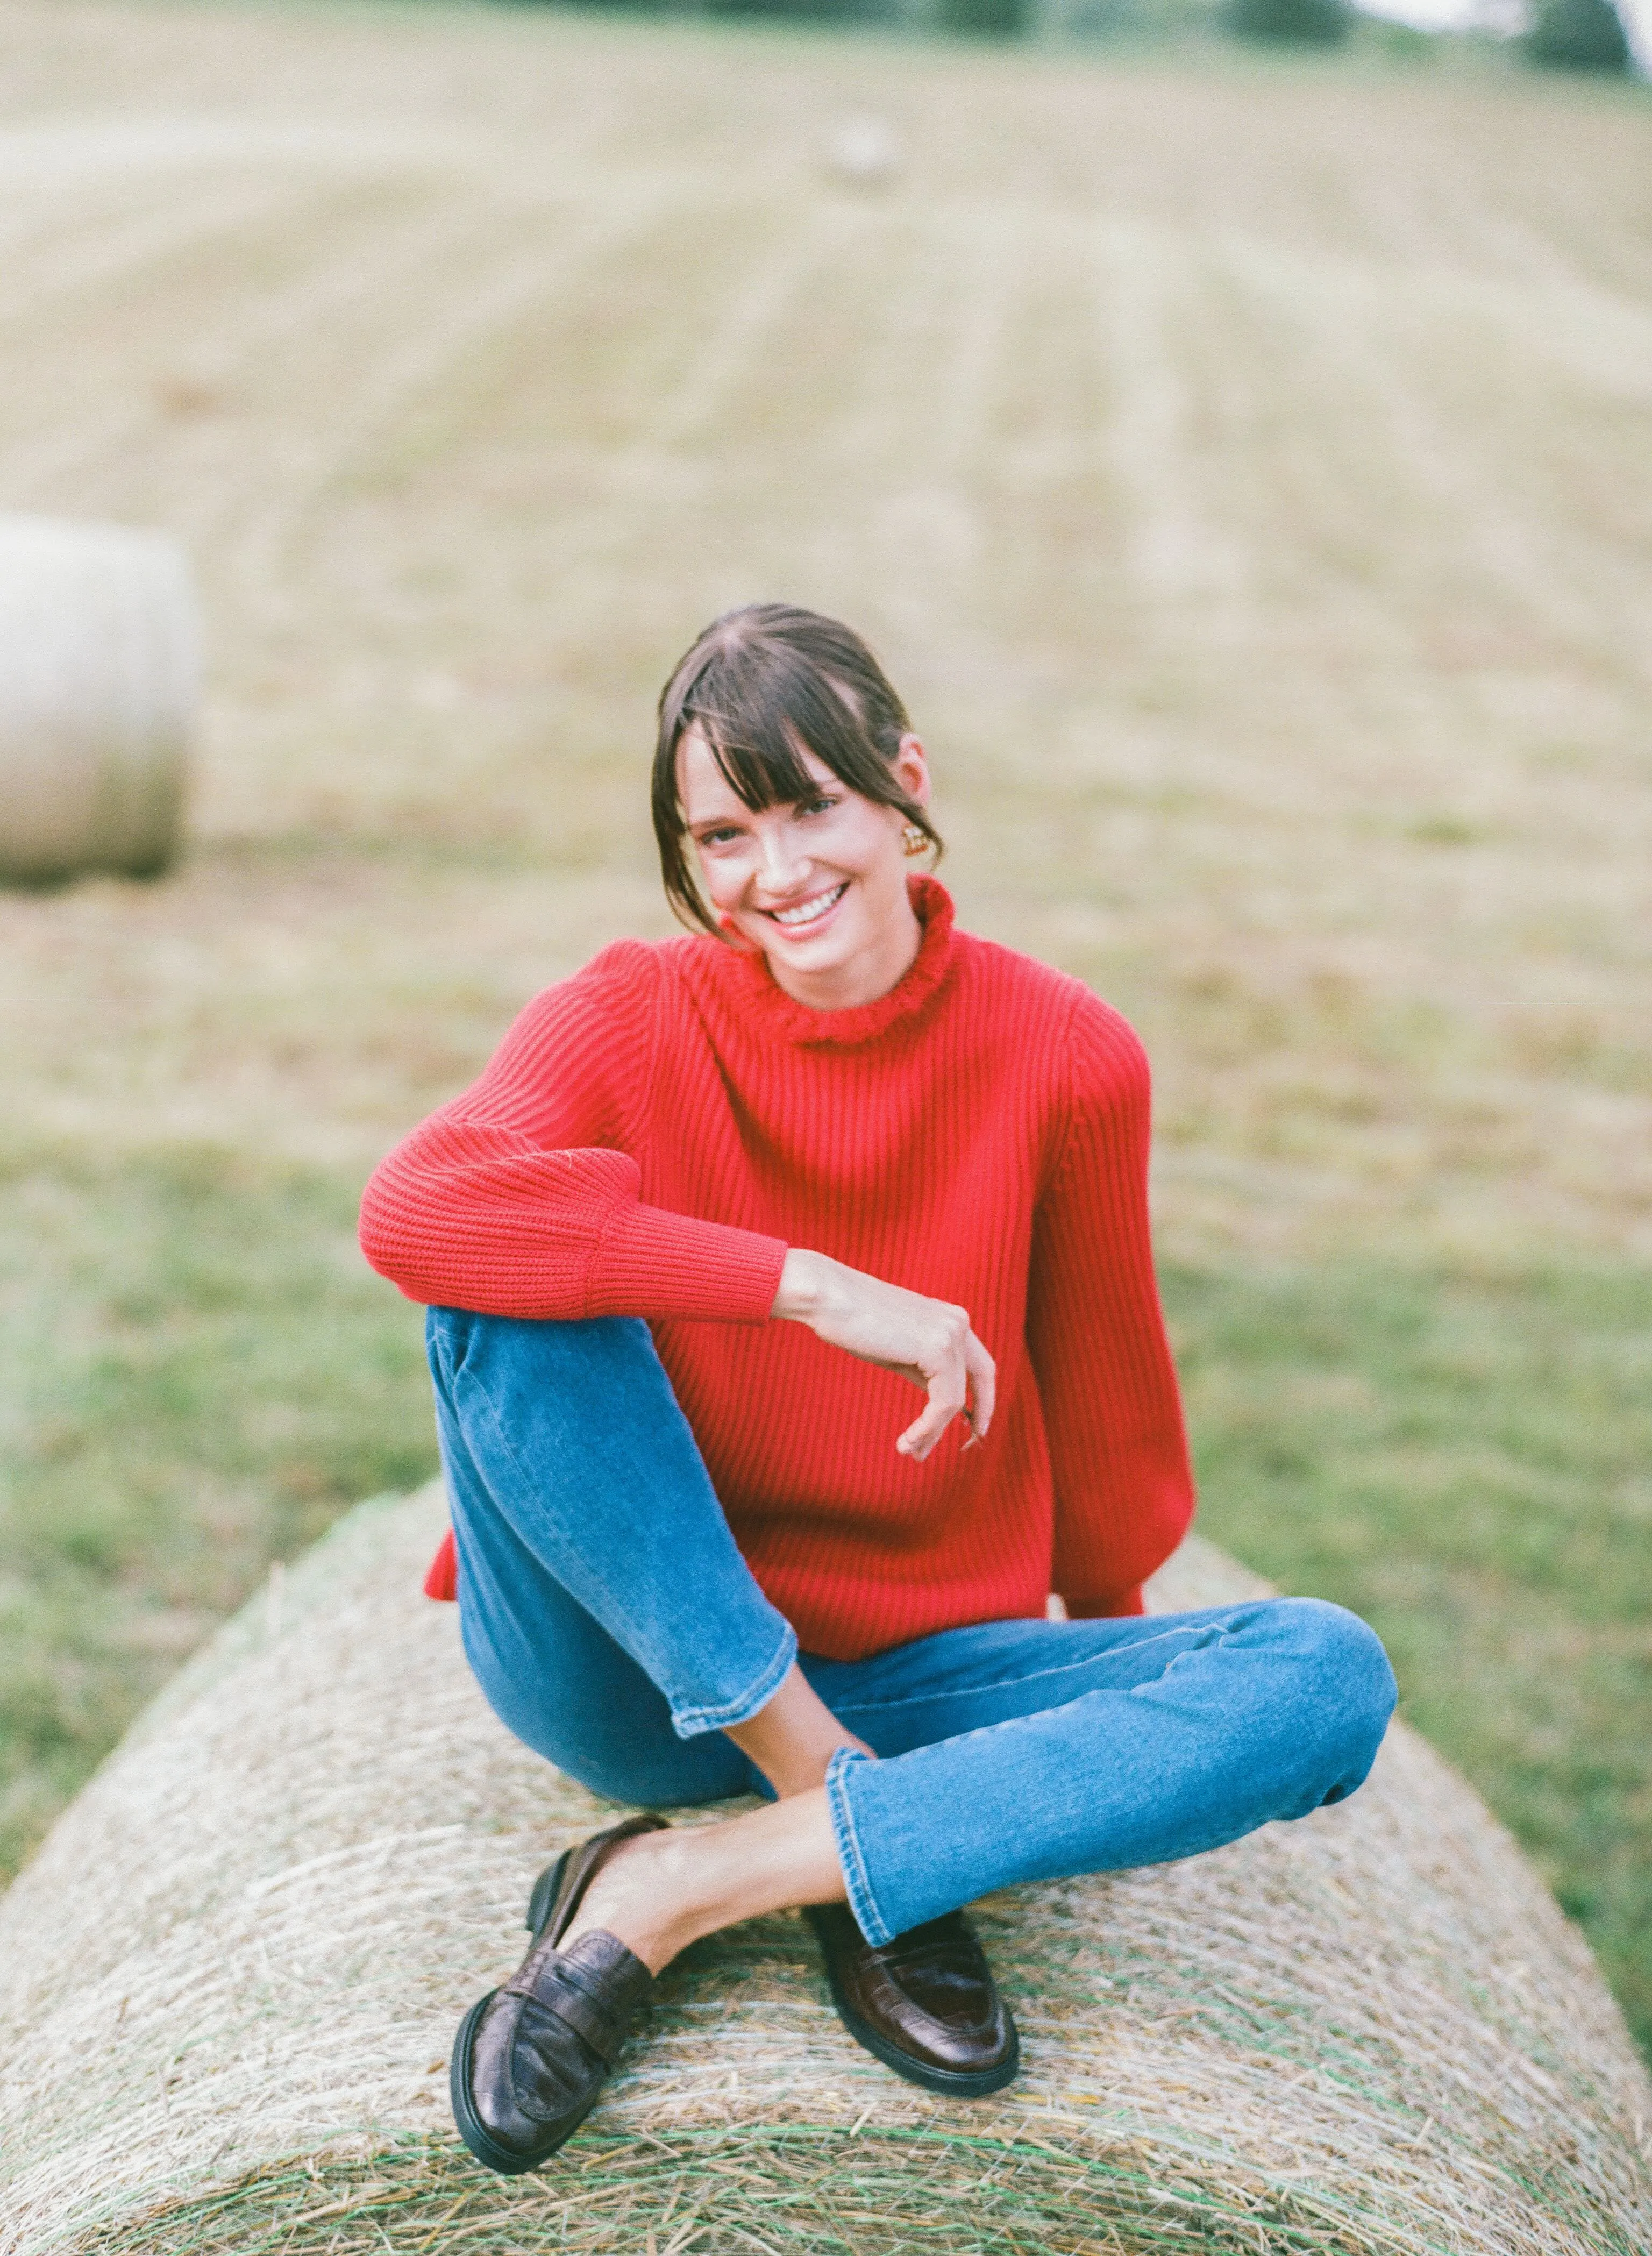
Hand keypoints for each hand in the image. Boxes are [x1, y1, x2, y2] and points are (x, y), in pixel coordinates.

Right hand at [771, 1249, 995, 1461]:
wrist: (828, 1297)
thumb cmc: (854, 1322)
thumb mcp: (900, 1351)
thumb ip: (926, 1371)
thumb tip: (944, 1408)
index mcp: (951, 1319)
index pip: (980, 1366)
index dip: (983, 1399)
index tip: (974, 1428)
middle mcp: (958, 1322)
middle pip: (981, 1380)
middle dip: (975, 1418)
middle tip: (960, 1449)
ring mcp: (951, 1333)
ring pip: (956, 1398)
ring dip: (934, 1431)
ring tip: (910, 1451)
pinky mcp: (937, 1349)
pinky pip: (944, 1402)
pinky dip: (928, 1427)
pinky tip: (908, 1440)